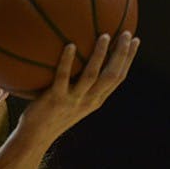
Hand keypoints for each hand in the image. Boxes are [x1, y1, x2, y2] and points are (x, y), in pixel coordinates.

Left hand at [19, 31, 140, 141]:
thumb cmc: (50, 114)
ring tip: (104, 36)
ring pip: (92, 76)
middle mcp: (89, 100)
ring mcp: (73, 100)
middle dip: (122, 54)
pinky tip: (70, 45)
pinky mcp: (55, 99)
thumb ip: (79, 83)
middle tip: (126, 32)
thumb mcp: (71, 100)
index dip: (128, 58)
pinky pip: (63, 77)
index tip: (134, 40)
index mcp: (96, 100)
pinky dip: (67, 61)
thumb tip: (79, 57)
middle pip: (112, 75)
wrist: (35, 136)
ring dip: (100, 55)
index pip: (118, 77)